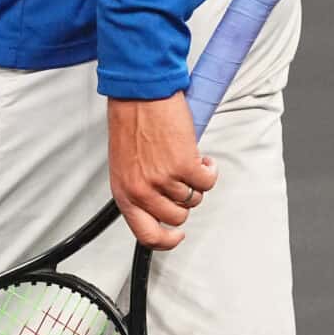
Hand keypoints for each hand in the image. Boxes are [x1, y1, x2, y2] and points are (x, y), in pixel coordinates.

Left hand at [108, 95, 214, 249]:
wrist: (139, 94)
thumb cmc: (130, 122)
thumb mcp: (125, 165)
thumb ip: (138, 189)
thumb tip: (158, 205)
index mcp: (124, 192)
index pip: (146, 235)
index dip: (166, 240)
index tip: (177, 235)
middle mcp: (142, 190)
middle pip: (177, 217)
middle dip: (184, 200)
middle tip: (181, 180)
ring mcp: (163, 179)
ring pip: (194, 198)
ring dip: (195, 181)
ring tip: (186, 160)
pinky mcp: (183, 164)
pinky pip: (207, 181)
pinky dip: (209, 169)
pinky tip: (200, 157)